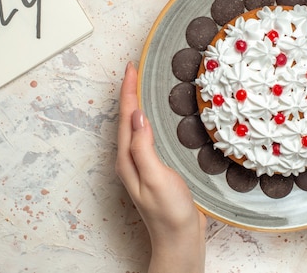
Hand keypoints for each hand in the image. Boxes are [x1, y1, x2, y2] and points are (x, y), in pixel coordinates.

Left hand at [116, 62, 205, 272]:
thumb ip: (144, 147)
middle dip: (130, 92)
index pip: (126, 117)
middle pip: (127, 119)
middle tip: (135, 70)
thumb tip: (137, 116)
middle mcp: (131, 159)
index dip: (128, 91)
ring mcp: (142, 164)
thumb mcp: (156, 178)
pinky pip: (148, 136)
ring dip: (138, 104)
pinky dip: (150, 120)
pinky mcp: (155, 168)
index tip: (131, 68)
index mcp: (128, 159)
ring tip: (142, 85)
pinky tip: (156, 116)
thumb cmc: (169, 213)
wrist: (180, 239)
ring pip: (136, 126)